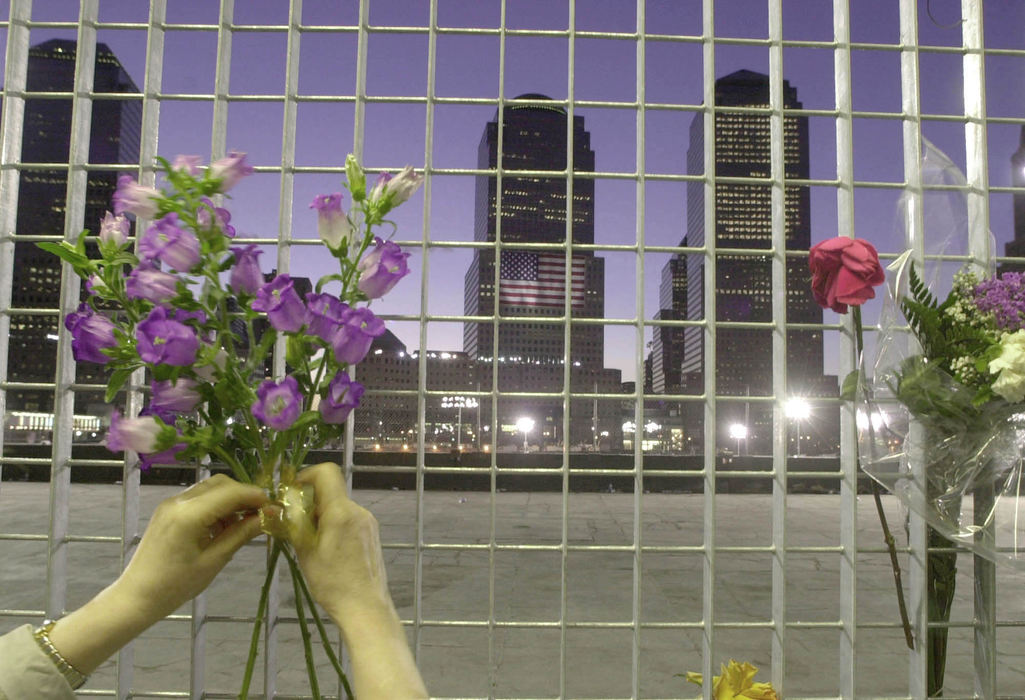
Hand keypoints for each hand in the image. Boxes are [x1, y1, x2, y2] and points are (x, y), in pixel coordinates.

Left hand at [48, 474, 268, 675]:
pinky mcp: (168, 510)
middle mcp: (179, 501)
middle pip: (221, 483)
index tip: (275, 508)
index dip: (256, 497)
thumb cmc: (176, 585)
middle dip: (244, 495)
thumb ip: (241, 534)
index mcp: (189, 514)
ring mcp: (172, 503)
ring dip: (231, 499)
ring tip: (244, 523)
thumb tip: (268, 517)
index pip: (231, 493)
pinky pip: (199, 498)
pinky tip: (224, 526)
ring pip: (210, 488)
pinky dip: (216, 505)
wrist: (137, 597)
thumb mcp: (214, 561)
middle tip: (261, 515)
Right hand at [292, 463, 427, 698]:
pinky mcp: (371, 534)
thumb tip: (280, 507)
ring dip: (321, 517)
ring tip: (309, 544)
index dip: (306, 476)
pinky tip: (326, 550)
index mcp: (342, 511)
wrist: (366, 608)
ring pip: (339, 507)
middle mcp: (358, 510)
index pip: (326, 473)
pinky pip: (349, 520)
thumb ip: (295, 525)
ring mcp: (368, 522)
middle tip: (294, 526)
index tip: (292, 495)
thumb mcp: (306, 553)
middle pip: (331, 492)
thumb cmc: (333, 583)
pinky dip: (334, 526)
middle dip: (310, 503)